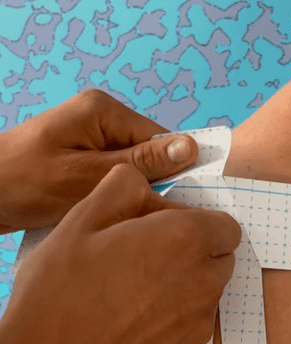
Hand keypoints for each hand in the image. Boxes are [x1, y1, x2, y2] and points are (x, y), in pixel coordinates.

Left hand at [0, 90, 197, 233]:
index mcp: (104, 112)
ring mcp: (94, 135)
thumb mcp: (88, 175)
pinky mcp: (87, 153)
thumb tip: (190, 147)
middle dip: (152, 182)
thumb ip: (141, 162)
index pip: (162, 139)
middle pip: (151, 151)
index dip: (174, 171)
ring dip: (135, 189)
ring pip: (136, 165)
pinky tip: (111, 206)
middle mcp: (102, 117)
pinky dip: (120, 190)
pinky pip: (119, 170)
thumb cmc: (27, 184)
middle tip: (144, 212)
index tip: (175, 203)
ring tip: (123, 211)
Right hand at [0, 163, 240, 343]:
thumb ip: (123, 188)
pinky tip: (132, 321)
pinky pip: (191, 324)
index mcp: (184, 241)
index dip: (200, 223)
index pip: (226, 226)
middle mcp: (203, 282)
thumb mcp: (81, 221)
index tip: (170, 229)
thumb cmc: (60, 296)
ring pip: (208, 291)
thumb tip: (145, 183)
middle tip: (148, 256)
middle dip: (196, 252)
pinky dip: (174, 316)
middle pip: (220, 258)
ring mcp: (197, 323)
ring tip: (134, 290)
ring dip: (186, 284)